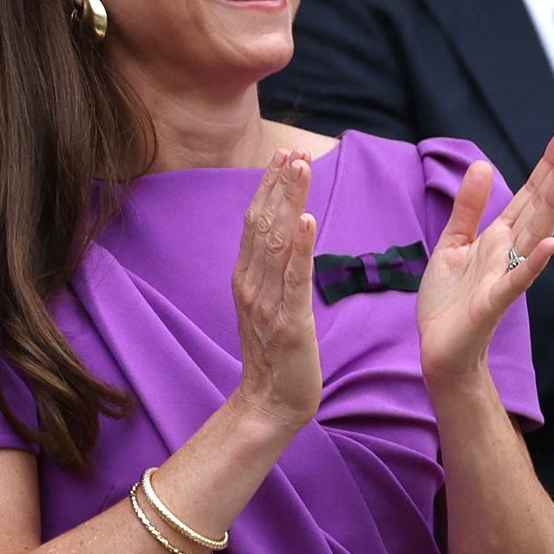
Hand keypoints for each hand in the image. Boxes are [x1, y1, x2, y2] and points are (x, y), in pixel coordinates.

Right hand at [230, 148, 321, 432]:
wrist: (270, 402)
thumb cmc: (275, 354)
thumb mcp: (268, 303)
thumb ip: (270, 270)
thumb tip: (283, 235)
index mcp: (246, 278)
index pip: (255, 222)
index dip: (269, 187)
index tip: (283, 155)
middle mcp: (250, 284)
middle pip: (262, 223)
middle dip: (278, 185)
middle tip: (292, 151)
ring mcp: (267, 302)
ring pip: (276, 242)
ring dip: (288, 203)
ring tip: (299, 170)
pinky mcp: (289, 322)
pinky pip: (293, 279)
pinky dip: (299, 248)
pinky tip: (307, 222)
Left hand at [416, 130, 553, 391]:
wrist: (440, 351)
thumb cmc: (449, 302)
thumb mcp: (453, 244)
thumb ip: (469, 208)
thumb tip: (483, 164)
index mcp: (498, 238)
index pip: (527, 195)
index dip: (545, 166)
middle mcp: (508, 253)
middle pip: (538, 207)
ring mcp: (504, 276)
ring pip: (533, 235)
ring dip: (552, 205)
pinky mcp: (493, 302)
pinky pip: (517, 280)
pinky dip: (534, 263)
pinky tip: (552, 244)